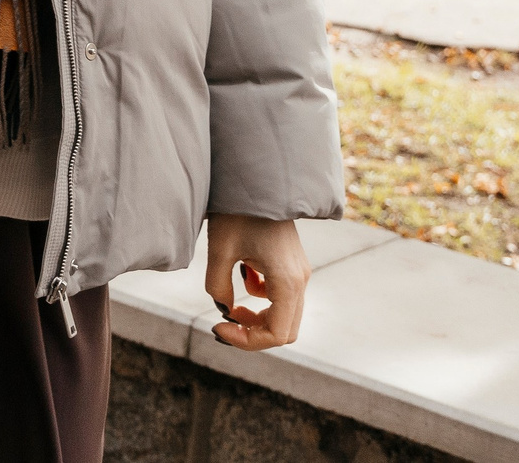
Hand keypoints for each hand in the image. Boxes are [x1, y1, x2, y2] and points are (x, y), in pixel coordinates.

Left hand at [205, 214, 308, 349]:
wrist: (256, 176)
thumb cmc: (237, 210)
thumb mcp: (219, 249)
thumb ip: (218, 286)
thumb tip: (224, 310)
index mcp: (288, 281)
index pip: (277, 335)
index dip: (247, 341)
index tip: (218, 326)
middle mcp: (300, 279)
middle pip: (285, 329)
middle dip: (253, 333)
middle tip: (222, 323)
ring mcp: (299, 271)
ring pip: (285, 314)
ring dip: (257, 317)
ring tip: (229, 303)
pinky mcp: (292, 263)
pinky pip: (281, 295)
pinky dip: (261, 297)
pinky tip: (242, 274)